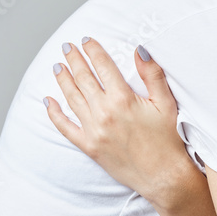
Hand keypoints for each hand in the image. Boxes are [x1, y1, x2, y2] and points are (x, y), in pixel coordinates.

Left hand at [44, 38, 193, 207]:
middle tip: (66, 47)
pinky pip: (66, 127)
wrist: (163, 176)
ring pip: (72, 98)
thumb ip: (152, 74)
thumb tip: (140, 50)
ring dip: (63, 80)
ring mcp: (94, 130)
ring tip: (57, 67)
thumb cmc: (168, 139)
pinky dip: (54, 114)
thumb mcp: (166, 103)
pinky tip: (48, 101)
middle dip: (74, 60)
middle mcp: (104, 113)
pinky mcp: (89, 146)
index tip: (85, 40)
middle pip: (84, 79)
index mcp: (123, 99)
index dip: (93, 50)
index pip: (103, 66)